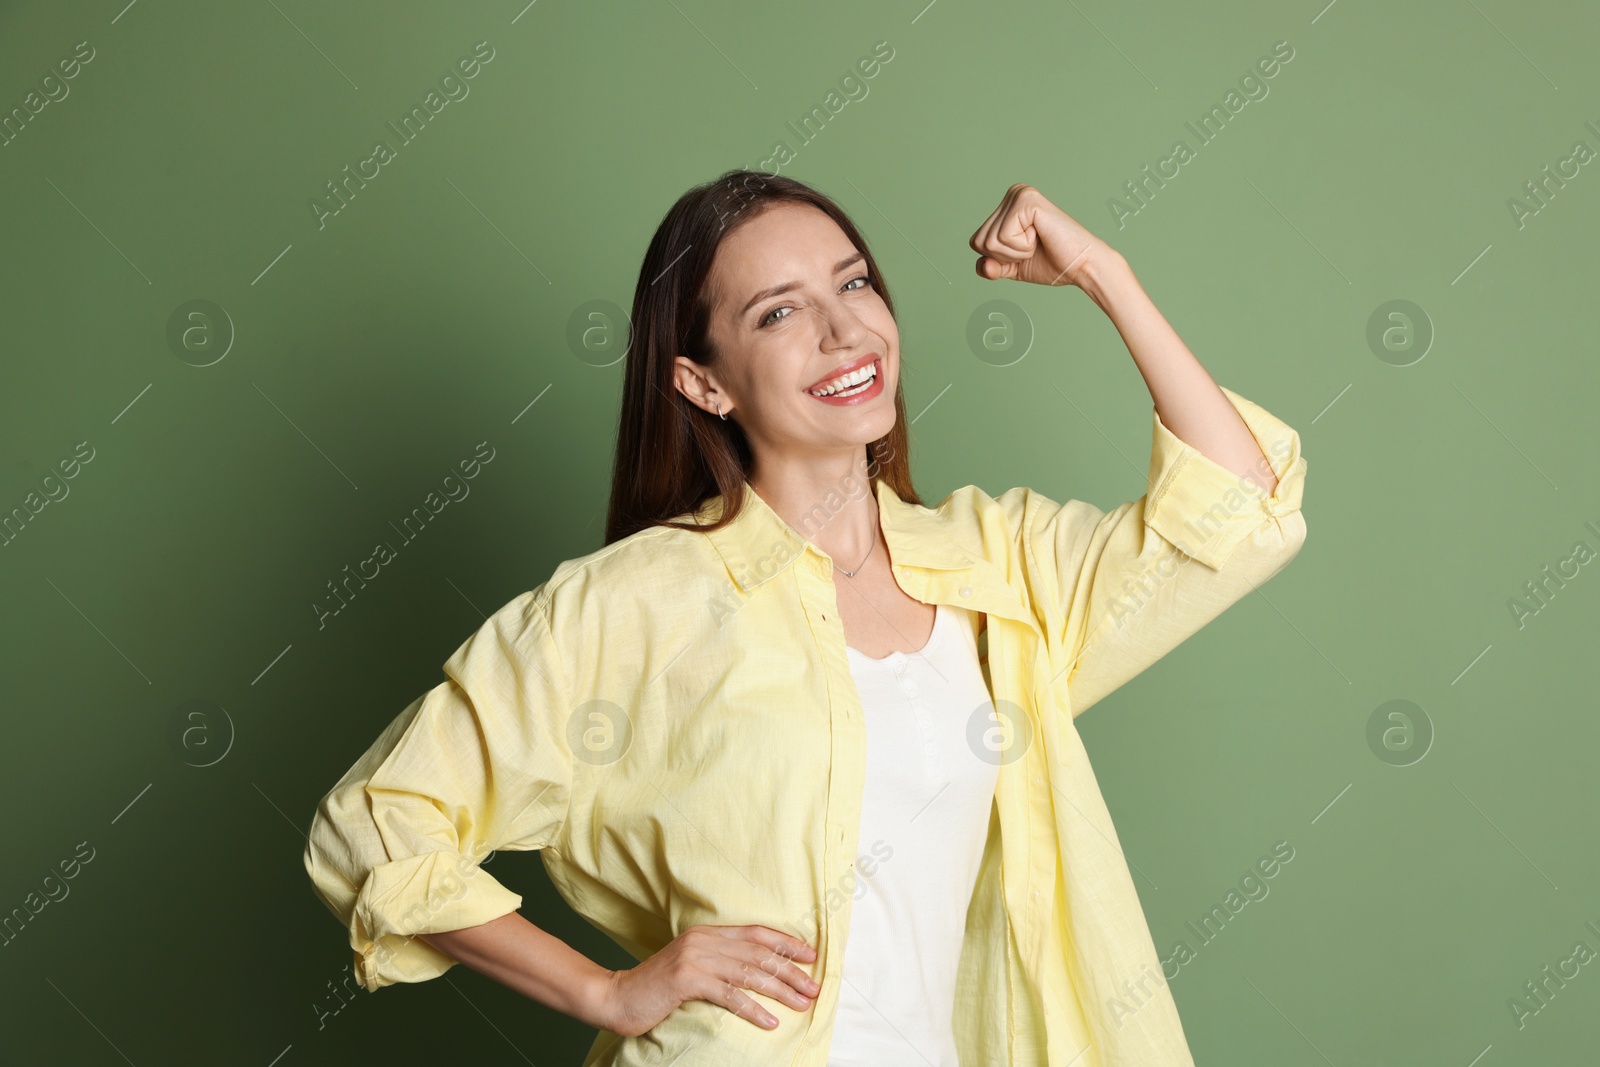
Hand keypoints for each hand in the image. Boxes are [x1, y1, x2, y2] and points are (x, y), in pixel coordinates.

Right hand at [595, 924, 819, 1037]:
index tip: (811, 956)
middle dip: (791, 971)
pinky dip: (754, 1009)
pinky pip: (730, 995)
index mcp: (708, 932)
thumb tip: (758, 972)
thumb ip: (719, 961)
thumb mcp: (692, 966)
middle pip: (758, 954)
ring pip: (749, 973)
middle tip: (814, 987)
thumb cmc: (657, 987)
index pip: (756, 933)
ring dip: (780, 990)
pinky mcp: (687, 980)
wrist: (617, 996)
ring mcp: (695, 958)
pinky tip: (771, 1021)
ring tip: (802, 1003)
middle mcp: (704, 940)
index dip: (786, 943)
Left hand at [968, 183, 1116, 288]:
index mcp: (1006, 206)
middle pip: (979, 241)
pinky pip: (1003, 237)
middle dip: (1005, 256)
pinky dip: (1021, 248)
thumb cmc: (1052, 263)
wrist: (1081, 266)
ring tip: (1038, 242)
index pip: (976, 243)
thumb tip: (983, 266)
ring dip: (1015, 253)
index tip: (1027, 251)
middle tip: (1034, 248)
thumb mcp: (1012, 267)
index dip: (999, 259)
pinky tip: (1041, 236)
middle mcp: (1012, 194)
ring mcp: (1019, 194)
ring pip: (989, 241)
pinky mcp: (1027, 200)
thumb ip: (991, 266)